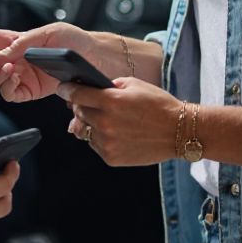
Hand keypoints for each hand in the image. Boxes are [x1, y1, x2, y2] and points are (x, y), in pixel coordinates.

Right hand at [0, 20, 97, 102]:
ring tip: (7, 67)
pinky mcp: (25, 91)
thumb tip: (1, 54)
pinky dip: (6, 86)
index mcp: (10, 38)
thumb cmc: (71, 40)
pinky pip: (6, 92)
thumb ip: (22, 42)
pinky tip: (15, 77)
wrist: (91, 60)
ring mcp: (15, 74)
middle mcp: (9, 57)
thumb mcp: (48, 33)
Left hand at [60, 77, 180, 166]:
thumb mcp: (133, 84)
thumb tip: (91, 88)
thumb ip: (109, 85)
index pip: (76, 94)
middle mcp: (105, 123)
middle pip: (78, 112)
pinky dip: (99, 138)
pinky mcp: (111, 158)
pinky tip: (114, 132)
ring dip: (90, 123)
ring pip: (85, 130)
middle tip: (87, 102)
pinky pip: (94, 145)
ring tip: (105, 118)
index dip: (66, 90)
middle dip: (79, 105)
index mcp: (110, 101)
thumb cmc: (158, 104)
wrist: (179, 131)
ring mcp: (107, 143)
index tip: (63, 88)